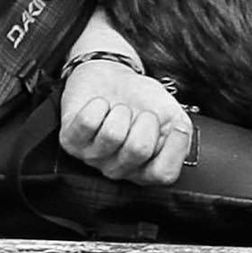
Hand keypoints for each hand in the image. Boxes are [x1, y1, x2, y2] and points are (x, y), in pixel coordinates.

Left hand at [58, 53, 192, 184]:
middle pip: (138, 150)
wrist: (111, 78)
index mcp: (146, 167)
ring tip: (118, 109)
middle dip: (145, 119)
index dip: (173, 149)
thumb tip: (180, 134)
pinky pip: (88, 123)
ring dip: (120, 110)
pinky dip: (98, 105)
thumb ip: (182, 130)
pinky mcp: (69, 143)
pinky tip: (100, 106)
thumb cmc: (141, 99)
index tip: (176, 127)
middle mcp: (118, 169)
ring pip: (112, 135)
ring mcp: (92, 158)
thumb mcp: (171, 114)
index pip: (163, 174)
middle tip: (140, 114)